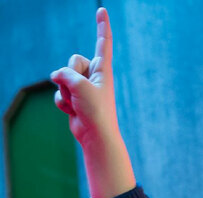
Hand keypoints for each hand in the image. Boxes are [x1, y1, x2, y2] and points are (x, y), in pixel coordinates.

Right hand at [51, 7, 118, 146]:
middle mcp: (94, 76)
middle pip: (73, 60)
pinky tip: (73, 112)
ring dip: (66, 92)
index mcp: (103, 70)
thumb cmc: (95, 111)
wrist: (95, 136)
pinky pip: (59, 92)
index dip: (102, 26)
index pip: (103, 43)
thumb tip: (56, 76)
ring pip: (63, 77)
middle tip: (81, 91)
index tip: (102, 10)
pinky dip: (62, 102)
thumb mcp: (80, 86)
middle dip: (71, 74)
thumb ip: (66, 74)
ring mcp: (83, 87)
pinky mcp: (74, 99)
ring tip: (79, 104)